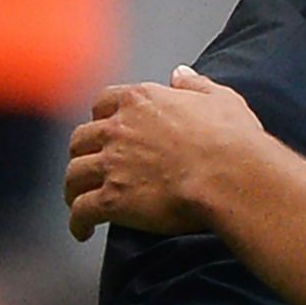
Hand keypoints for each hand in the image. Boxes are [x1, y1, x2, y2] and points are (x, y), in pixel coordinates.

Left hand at [64, 66, 266, 240]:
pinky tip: (83, 231)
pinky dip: (78, 222)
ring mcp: (112, 165)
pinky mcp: (112, 200)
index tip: (105, 127)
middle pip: (81, 139)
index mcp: (141, 101)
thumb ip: (195, 85)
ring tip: (79, 200)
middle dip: (83, 152)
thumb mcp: (220, 99)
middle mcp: (118, 129)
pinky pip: (82, 211)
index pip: (103, 103)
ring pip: (74, 175)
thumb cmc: (232, 139)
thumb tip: (180, 73)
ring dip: (73, 188)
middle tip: (91, 166)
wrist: (231, 175)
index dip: (101, 117)